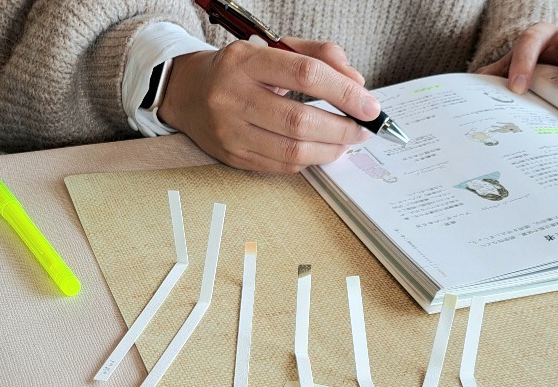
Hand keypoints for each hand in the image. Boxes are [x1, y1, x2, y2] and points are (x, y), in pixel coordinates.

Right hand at [158, 38, 375, 172]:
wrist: (188, 93)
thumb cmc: (239, 70)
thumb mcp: (275, 49)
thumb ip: (319, 56)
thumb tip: (357, 83)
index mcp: (246, 62)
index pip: (305, 75)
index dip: (344, 92)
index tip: (369, 105)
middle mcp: (233, 97)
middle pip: (299, 120)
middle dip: (341, 128)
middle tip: (362, 128)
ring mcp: (230, 132)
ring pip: (292, 151)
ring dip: (329, 149)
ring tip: (345, 141)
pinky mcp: (232, 157)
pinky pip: (281, 166)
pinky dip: (308, 160)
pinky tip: (320, 150)